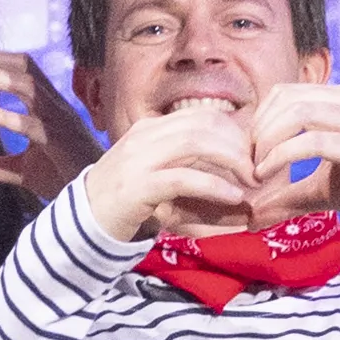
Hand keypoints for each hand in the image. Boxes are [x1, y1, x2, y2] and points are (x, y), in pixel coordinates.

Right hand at [78, 101, 263, 244]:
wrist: (82, 224)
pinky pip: (184, 177)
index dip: (234, 131)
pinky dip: (214, 185)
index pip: (203, 115)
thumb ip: (185, 162)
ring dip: (232, 160)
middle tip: (257, 169)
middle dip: (239, 144)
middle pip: (205, 123)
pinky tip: (233, 197)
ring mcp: (139, 159)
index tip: (252, 155)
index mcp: (150, 127)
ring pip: (197, 142)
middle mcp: (145, 135)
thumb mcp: (155, 172)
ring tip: (250, 181)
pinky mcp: (138, 186)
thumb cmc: (125, 201)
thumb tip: (230, 168)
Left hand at [244, 80, 339, 220]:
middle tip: (247, 163)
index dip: (260, 118)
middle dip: (258, 130)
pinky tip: (268, 175)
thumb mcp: (324, 187)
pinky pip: (311, 141)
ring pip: (298, 112)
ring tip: (257, 170)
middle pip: (287, 98)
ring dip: (267, 141)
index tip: (248, 151)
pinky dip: (281, 156)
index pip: (287, 92)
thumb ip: (290, 193)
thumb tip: (254, 214)